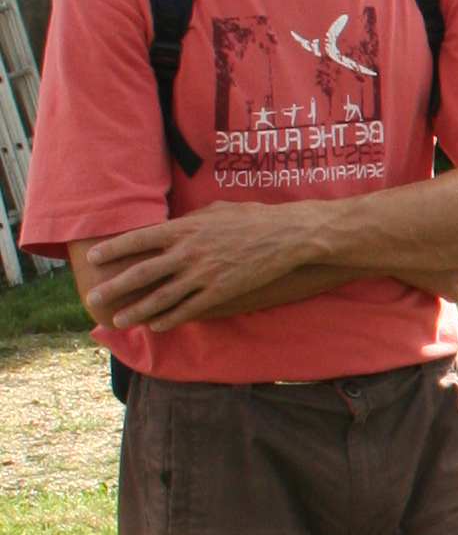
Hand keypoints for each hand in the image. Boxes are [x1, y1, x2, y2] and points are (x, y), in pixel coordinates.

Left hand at [79, 207, 311, 328]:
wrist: (287, 235)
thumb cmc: (252, 217)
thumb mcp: (215, 210)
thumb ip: (189, 219)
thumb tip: (171, 226)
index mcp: (185, 227)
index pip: (139, 239)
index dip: (114, 250)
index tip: (94, 258)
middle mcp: (188, 251)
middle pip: (142, 272)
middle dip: (115, 287)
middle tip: (94, 297)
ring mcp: (204, 274)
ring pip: (161, 297)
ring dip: (137, 310)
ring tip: (118, 320)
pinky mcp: (221, 291)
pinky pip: (189, 309)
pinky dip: (169, 318)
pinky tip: (155, 325)